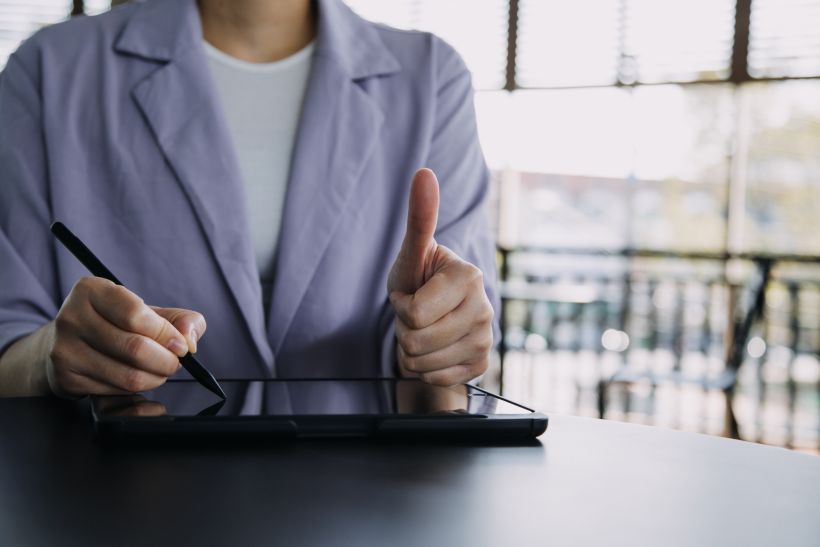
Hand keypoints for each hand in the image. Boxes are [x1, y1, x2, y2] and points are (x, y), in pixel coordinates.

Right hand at [45, 277, 205, 396]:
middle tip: (174, 362)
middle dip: (167, 361)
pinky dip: (137, 388)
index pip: (136, 315)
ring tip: (160, 370)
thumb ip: (180, 319)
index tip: (181, 345)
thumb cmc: (115, 323)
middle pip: (135, 348)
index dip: (166, 334)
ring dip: (156, 378)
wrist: (67, 342)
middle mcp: (72, 317)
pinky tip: (138, 377)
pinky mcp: (66, 377)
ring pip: (128, 375)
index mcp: (92, 290)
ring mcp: (65, 349)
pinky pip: (116, 390)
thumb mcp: (147, 310)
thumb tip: (190, 339)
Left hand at [387, 168, 493, 385]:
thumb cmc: (420, 277)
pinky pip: (434, 378)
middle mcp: (485, 309)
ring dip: (411, 350)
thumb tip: (423, 173)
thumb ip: (420, 216)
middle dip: (403, 329)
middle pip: (414, 341)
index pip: (412, 314)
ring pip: (421, 364)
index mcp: (469, 277)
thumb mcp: (413, 251)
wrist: (433, 314)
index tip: (411, 292)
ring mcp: (485, 339)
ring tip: (423, 329)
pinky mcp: (481, 364)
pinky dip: (425, 368)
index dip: (400, 305)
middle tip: (416, 313)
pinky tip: (434, 347)